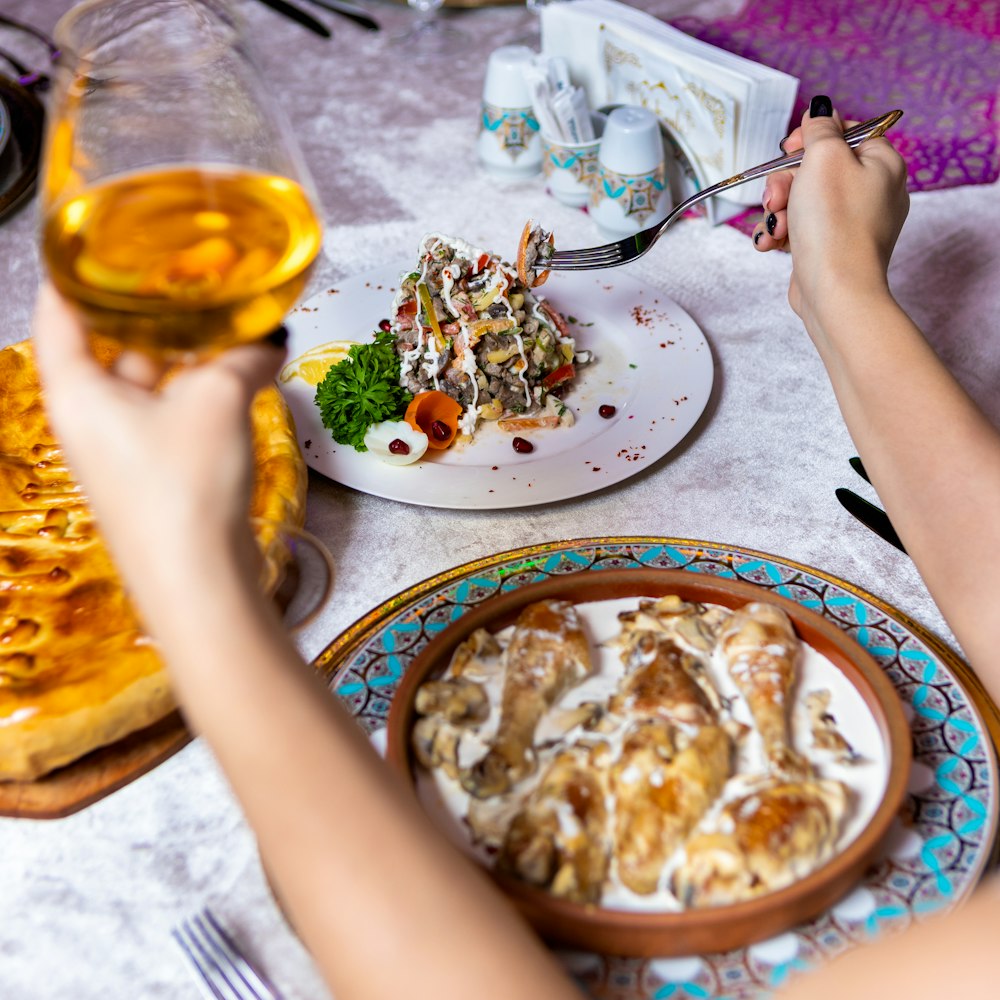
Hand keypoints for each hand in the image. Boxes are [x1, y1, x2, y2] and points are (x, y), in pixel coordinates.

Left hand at [31, 284, 286, 599]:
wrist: (200, 581)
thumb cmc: (184, 489)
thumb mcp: (218, 400)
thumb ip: (244, 356)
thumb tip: (271, 336)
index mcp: (76, 390)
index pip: (59, 309)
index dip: (79, 269)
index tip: (107, 236)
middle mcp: (90, 417)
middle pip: (110, 343)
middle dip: (151, 311)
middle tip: (187, 273)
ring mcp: (123, 448)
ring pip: (149, 381)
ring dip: (186, 354)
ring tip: (226, 320)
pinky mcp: (156, 472)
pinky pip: (173, 414)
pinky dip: (200, 391)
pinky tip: (239, 374)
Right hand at [752, 97, 909, 330]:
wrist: (835, 291)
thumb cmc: (834, 225)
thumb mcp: (823, 158)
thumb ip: (820, 128)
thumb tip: (821, 110)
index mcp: (882, 163)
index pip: (846, 131)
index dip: (812, 137)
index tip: (789, 149)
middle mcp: (872, 191)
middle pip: (817, 168)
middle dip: (786, 182)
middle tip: (776, 197)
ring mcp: (852, 223)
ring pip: (803, 201)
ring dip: (779, 211)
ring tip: (774, 227)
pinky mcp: (832, 249)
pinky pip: (802, 229)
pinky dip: (783, 234)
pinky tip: (772, 243)